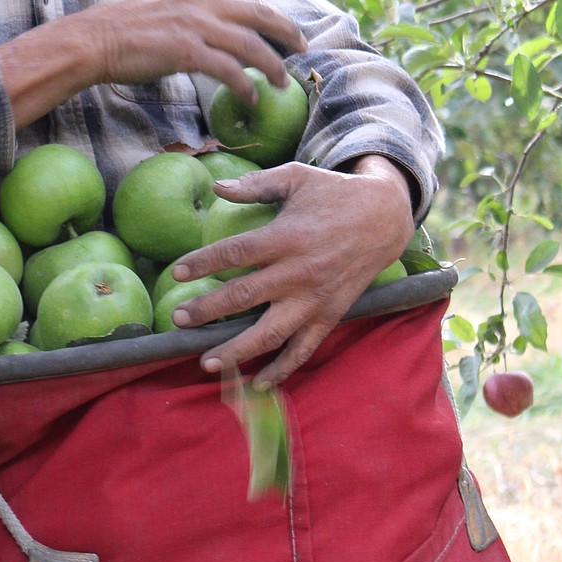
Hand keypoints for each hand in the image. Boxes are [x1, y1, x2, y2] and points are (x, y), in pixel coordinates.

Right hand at [81, 0, 305, 98]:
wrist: (92, 39)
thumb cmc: (120, 30)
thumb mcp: (162, 7)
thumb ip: (189, 12)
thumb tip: (209, 30)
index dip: (271, 14)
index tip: (284, 29)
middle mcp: (199, 1)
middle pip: (259, 13)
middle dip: (286, 31)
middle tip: (301, 49)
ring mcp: (194, 24)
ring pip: (251, 44)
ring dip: (272, 65)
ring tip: (281, 82)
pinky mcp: (186, 50)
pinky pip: (229, 70)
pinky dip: (246, 85)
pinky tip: (252, 98)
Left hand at [166, 155, 414, 386]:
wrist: (385, 217)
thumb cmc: (334, 194)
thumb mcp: (297, 177)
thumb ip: (256, 184)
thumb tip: (216, 186)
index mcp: (289, 236)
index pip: (236, 253)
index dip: (204, 263)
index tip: (176, 272)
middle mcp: (300, 272)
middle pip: (245, 297)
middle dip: (207, 310)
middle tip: (178, 319)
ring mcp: (315, 299)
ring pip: (271, 334)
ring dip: (237, 351)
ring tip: (206, 362)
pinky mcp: (330, 316)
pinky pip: (303, 349)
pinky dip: (282, 370)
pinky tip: (257, 384)